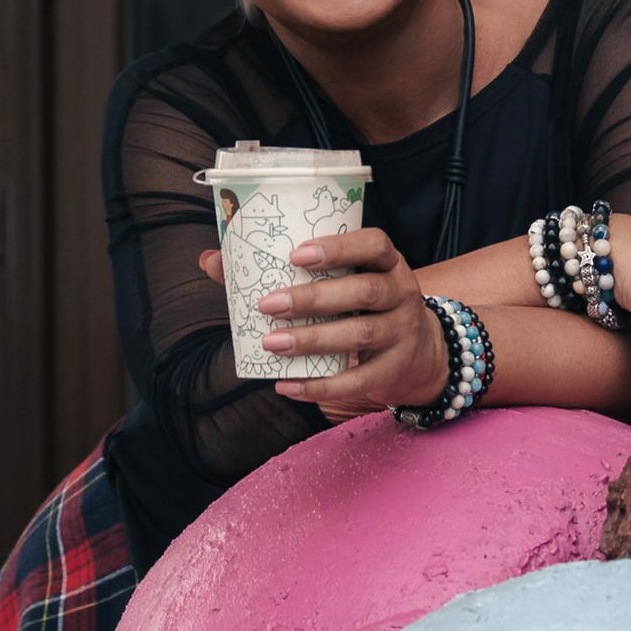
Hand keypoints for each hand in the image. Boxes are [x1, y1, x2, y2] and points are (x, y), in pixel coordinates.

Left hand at [248, 227, 450, 418]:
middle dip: (313, 298)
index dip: (338, 248)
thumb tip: (211, 260)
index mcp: (386, 263)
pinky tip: (287, 386)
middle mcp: (401, 293)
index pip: (374, 244)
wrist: (419, 352)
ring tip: (272, 345)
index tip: (296, 255)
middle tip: (268, 305)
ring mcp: (403, 332)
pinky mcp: (396, 369)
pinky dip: (321, 386)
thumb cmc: (361, 306)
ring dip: (313, 340)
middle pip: (364, 291)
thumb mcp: (341, 281)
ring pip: (361, 334)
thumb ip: (281, 270)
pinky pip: (360, 380)